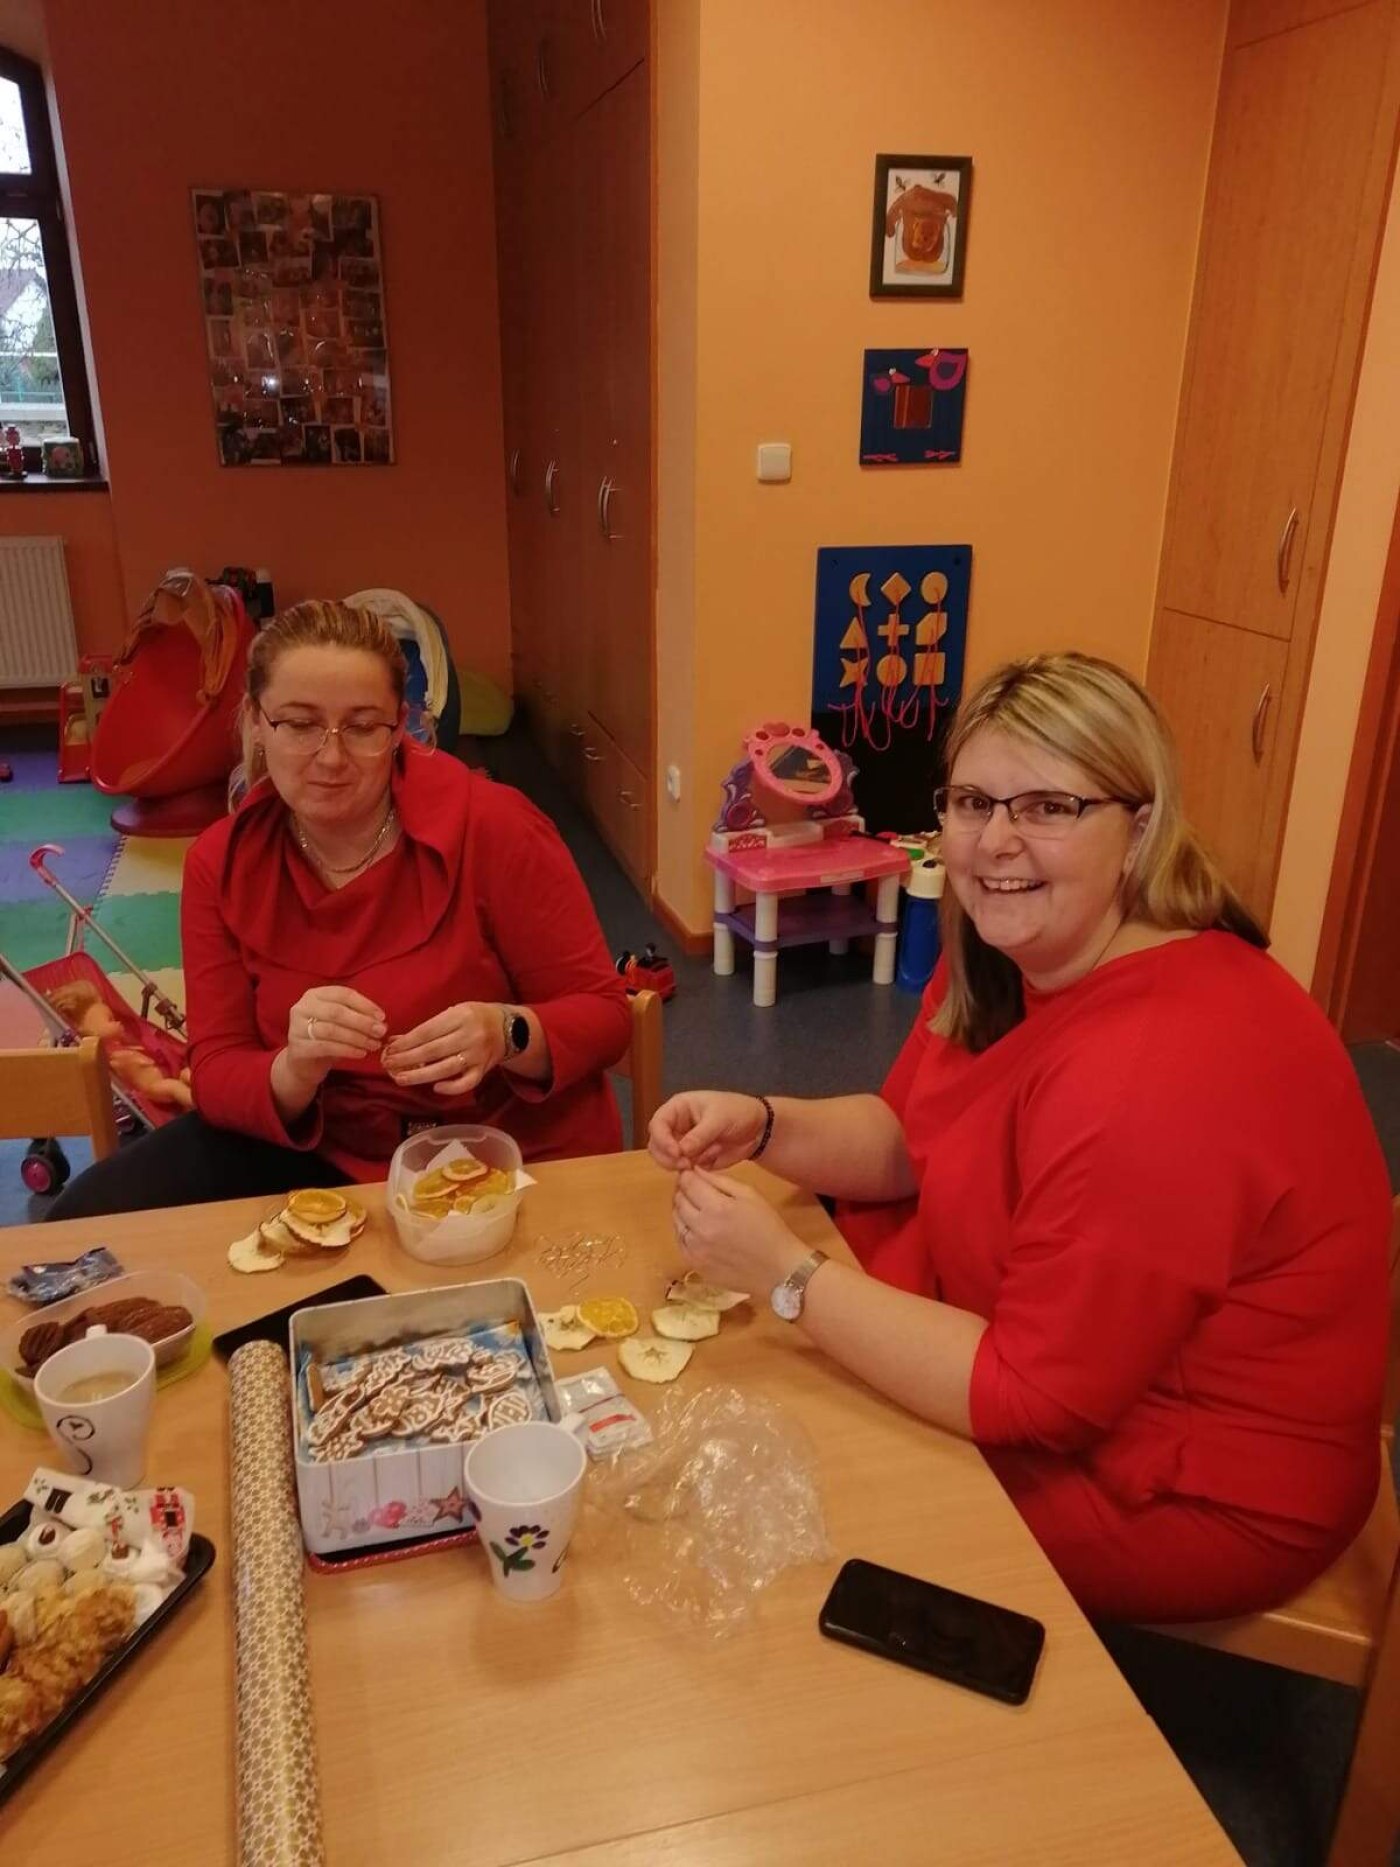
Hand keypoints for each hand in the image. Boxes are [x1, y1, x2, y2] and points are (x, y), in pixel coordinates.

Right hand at [284, 986, 386, 1083]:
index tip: (382, 1016)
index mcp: (315, 995)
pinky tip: (361, 1053)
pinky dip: (347, 1050)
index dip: (364, 1004)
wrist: (303, 1063)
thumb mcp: (340, 1022)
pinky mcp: (298, 1048)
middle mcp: (303, 1007)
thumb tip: (380, 1021)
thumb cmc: (326, 1038)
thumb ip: (356, 1016)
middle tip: (380, 1032)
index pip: (343, 994)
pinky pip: (326, 1047)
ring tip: (374, 1045)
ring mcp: (297, 1027)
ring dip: (357, 1038)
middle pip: (337, 1012)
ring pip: (332, 1030)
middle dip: (362, 1022)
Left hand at [382, 1002, 504, 1097]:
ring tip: (401, 1079)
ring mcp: (477, 1055)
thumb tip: (395, 1042)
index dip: (407, 1042)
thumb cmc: (474, 1018)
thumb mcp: (452, 1014)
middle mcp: (469, 1036)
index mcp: (460, 1016)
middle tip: (388, 1065)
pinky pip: (467, 1082)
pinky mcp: (483, 1070)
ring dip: (421, 1075)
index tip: (390, 1049)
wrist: (509, 1028)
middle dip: (407, 1059)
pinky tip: (435, 1088)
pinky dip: (452, 1087)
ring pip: (446, 1068)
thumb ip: (427, 1028)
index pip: (428, 1031)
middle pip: (433, 1050)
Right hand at [649, 1091, 766, 1170]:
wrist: (758, 1129)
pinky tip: (707, 1165)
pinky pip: (682, 1168)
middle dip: (667, 1156)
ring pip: (666, 1159)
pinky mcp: (692, 1159)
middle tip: (685, 1164)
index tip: (676, 1152)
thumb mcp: (719, 1119)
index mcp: (678, 1109)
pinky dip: (690, 1171)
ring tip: (695, 1165)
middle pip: (656, 1144)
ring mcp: (682, 1144)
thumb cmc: (738, 1113)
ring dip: (677, 1165)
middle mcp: (676, 1126)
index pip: (657, 1124)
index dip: (662, 1139)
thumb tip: (681, 1151)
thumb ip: (699, 1135)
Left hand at [671, 1166, 806, 1293]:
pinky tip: (697, 1228)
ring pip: (676, 1220)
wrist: (778, 1268)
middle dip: (683, 1190)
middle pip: (678, 1201)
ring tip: (697, 1208)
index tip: (690, 1173)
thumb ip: (720, 1181)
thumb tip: (695, 1171)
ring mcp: (695, 1249)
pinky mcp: (695, 1265)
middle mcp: (700, 1228)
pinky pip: (680, 1241)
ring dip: (682, 1210)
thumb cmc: (768, 1227)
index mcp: (716, 1208)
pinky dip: (684, 1230)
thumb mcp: (750, 1195)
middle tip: (694, 1189)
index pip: (688, 1184)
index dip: (686, 1175)